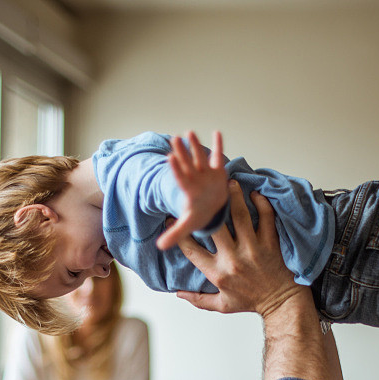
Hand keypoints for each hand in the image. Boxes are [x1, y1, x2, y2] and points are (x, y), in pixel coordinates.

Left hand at [155, 131, 227, 250]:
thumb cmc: (197, 215)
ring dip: (195, 145)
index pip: (180, 178)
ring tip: (189, 132)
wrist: (209, 208)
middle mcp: (195, 179)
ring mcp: (205, 173)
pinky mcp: (217, 170)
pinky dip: (218, 144)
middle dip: (182, 152)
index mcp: (188, 190)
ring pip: (200, 157)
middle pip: (187, 164)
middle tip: (174, 139)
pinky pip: (218, 155)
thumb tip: (160, 247)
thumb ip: (174, 234)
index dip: (175, 169)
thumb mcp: (186, 226)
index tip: (169, 158)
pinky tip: (217, 132)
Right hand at [175, 180, 299, 317]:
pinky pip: (266, 217)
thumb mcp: (222, 305)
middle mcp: (233, 260)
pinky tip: (254, 194)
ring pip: (240, 215)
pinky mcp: (270, 243)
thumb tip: (178, 293)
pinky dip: (261, 203)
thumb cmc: (252, 302)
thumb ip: (199, 300)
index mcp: (218, 274)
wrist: (282, 303)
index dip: (179, 235)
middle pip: (215, 227)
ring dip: (233, 197)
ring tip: (228, 183)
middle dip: (206, 209)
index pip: (192, 251)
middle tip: (202, 194)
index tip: (173, 221)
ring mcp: (253, 249)